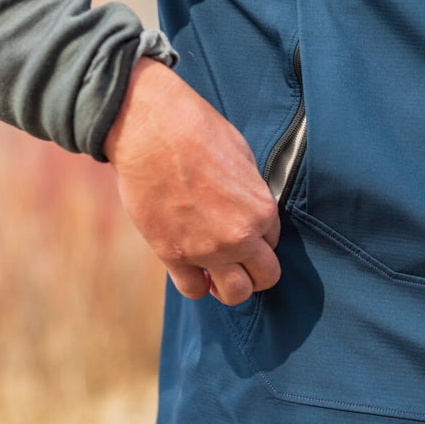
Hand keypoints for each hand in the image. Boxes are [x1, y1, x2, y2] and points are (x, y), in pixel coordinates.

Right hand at [103, 58, 280, 304]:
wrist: (150, 129)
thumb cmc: (199, 134)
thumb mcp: (244, 160)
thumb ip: (251, 196)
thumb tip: (249, 210)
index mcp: (263, 211)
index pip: (274, 244)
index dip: (260, 238)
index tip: (244, 229)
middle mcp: (240, 237)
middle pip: (265, 278)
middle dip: (256, 272)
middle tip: (241, 261)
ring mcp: (206, 250)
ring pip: (234, 294)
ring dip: (230, 287)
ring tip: (219, 272)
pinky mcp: (172, 254)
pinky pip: (193, 290)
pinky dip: (197, 284)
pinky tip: (194, 269)